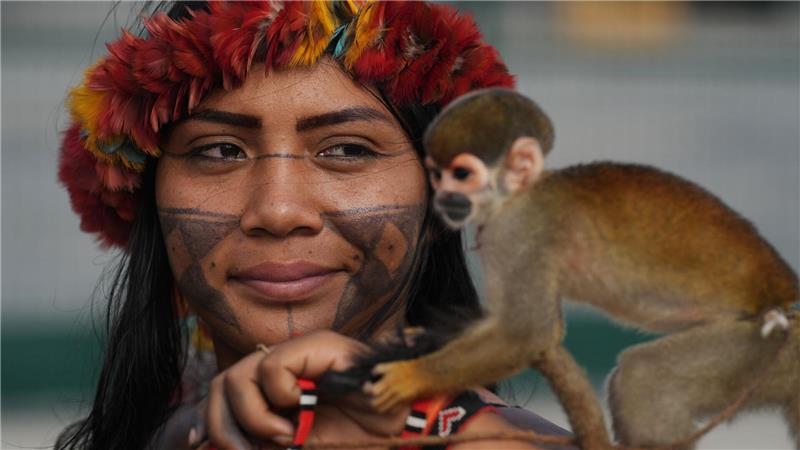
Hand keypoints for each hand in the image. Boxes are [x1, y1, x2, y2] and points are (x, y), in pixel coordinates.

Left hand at [197, 330, 408, 449]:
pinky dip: (279, 397)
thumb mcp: (300, 447)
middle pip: (223, 383)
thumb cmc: (356, 438)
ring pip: (239, 375)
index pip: (223, 392)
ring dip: (254, 418)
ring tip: (284, 436)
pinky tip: (301, 410)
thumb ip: (263, 443)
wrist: (402, 427)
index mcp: (276, 391)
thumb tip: (206, 445)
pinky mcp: (316, 346)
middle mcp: (283, 368)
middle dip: (224, 425)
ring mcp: (299, 354)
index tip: (199, 443)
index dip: (207, 419)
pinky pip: (272, 368)